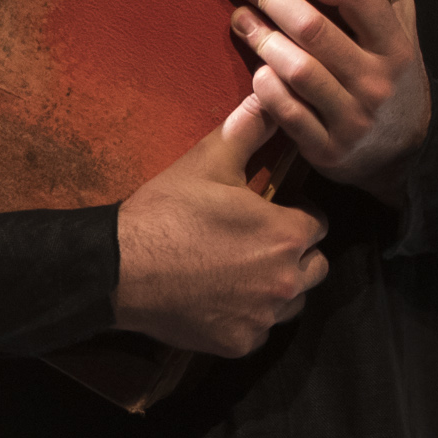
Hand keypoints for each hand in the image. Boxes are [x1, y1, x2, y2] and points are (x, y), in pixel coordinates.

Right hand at [114, 99, 329, 356]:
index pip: (318, 224)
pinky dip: (247, 316)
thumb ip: (247, 130)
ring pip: (292, 301)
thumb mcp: (207, 162)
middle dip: (295, 253)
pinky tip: (219, 298)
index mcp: (286, 234)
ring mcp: (263, 316)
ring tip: (242, 270)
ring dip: (277, 286)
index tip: (270, 211)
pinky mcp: (239, 343)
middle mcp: (286, 280)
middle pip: (315, 267)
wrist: (120, 269)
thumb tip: (268, 93)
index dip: (296, 215)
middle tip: (258, 241)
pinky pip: (260, 329)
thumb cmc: (167, 212)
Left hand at [228, 0, 426, 191]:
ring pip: (297, 70)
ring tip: (239, 19)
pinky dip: (264, 87)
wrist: (403, 152)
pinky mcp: (328, 149)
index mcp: (396, 43)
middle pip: (314, 29)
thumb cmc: (389, 68)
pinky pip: (285, 112)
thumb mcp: (395, 17)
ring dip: (260, 40)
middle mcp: (378, 80)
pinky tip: (254, 69)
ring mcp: (353, 118)